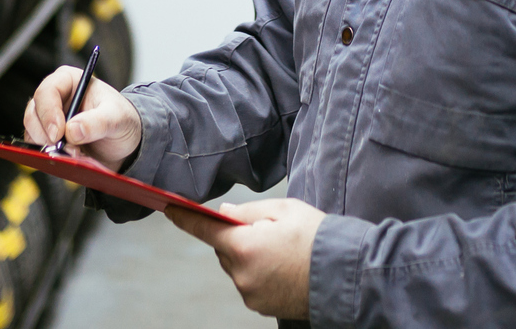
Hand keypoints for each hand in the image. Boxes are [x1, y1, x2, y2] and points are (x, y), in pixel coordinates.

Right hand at [21, 65, 141, 170]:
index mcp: (69, 81)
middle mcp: (54, 97)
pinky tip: (68, 158)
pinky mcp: (46, 138)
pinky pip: (37, 148)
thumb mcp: (117, 118)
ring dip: (48, 147)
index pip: (47, 91)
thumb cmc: (121, 119)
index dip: (49, 112)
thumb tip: (72, 130)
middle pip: (33, 113)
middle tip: (63, 149)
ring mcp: (47, 118)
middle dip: (46, 134)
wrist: (123, 141)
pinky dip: (49, 155)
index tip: (58, 133)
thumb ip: (98, 122)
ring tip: (74, 154)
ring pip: (32, 132)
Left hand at [166, 197, 322, 319]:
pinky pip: (250, 283)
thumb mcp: (286, 210)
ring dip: (251, 257)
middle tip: (270, 231)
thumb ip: (249, 211)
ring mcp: (250, 293)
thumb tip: (225, 213)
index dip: (185, 218)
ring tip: (284, 252)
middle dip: (239, 238)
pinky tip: (285, 268)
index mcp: (244, 245)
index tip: (170, 210)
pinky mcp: (260, 306)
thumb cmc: (318, 238)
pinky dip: (261, 274)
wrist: (345, 276)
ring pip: (238, 267)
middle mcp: (241, 274)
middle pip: (225, 249)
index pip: (205, 229)